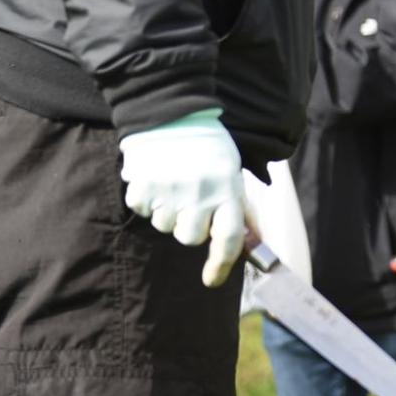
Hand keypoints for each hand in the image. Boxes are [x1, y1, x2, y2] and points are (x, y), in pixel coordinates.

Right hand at [120, 109, 247, 287]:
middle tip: (191, 199)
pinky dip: (147, 200)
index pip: (229, 239)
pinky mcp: (143, 188)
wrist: (174, 115)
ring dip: (168, 211)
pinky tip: (157, 178)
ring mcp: (169, 193)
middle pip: (190, 238)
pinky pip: (143, 211)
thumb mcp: (232, 173)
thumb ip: (238, 208)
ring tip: (175, 182)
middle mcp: (200, 195)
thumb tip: (252, 242)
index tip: (211, 280)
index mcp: (228, 190)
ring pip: (165, 226)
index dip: (220, 264)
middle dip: (190, 226)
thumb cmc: (210, 148)